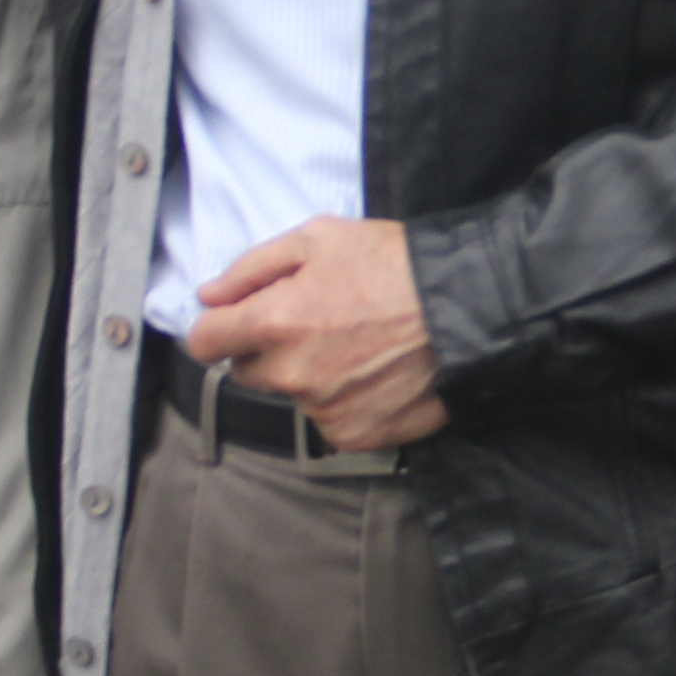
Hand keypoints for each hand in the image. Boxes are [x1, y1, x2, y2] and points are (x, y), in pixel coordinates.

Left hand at [182, 217, 448, 450]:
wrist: (470, 310)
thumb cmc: (396, 266)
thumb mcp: (320, 239)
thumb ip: (252, 267)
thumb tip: (209, 295)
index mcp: (273, 322)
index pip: (205, 342)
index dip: (219, 328)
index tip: (238, 322)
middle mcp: (290, 374)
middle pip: (249, 371)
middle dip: (270, 349)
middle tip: (319, 323)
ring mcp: (322, 410)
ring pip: (294, 395)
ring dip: (312, 376)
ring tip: (360, 346)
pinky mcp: (354, 435)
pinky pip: (330, 420)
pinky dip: (345, 401)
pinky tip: (376, 373)